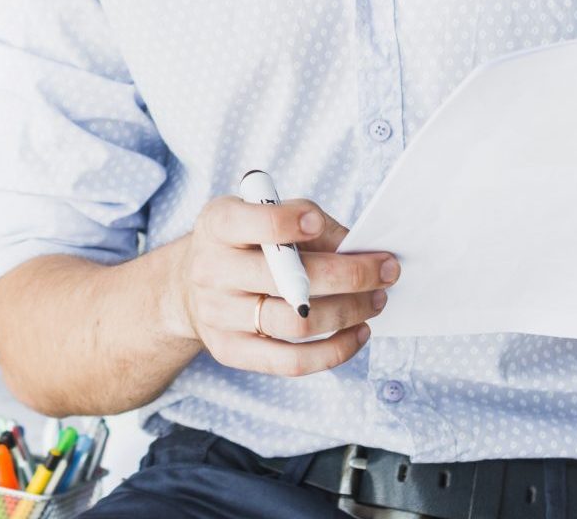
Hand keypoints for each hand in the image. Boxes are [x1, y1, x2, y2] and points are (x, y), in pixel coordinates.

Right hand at [162, 194, 396, 376]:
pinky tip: (358, 333)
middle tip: (387, 270)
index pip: (252, 223)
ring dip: (348, 313)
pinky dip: (334, 351)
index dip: (287, 223)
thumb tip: (360, 248)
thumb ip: (305, 222)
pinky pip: (291, 362)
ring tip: (377, 301)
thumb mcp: (260, 213)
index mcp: (218, 225)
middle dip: (349, 275)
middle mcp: (211, 270)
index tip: (319, 222)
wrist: (189, 286)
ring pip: (296, 324)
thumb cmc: (243, 242)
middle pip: (286, 279)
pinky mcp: (231, 351)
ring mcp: (218, 316)